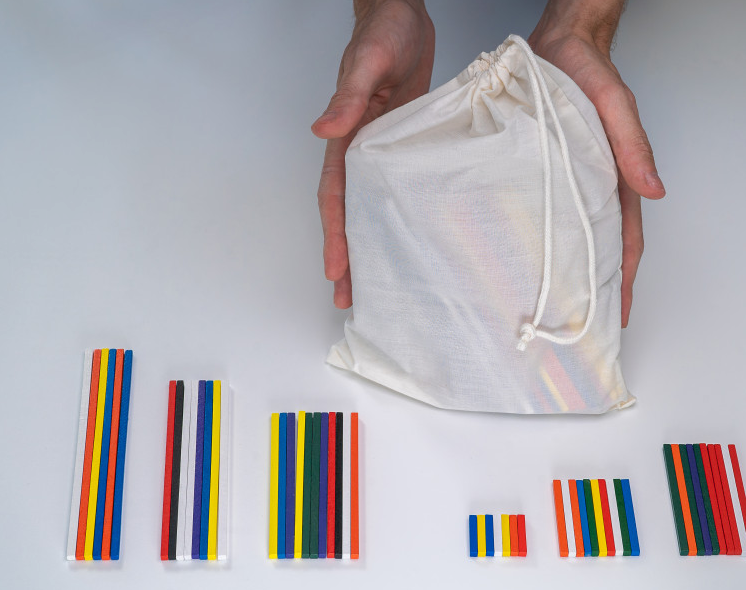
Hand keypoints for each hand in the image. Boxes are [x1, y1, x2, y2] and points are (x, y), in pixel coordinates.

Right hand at [312, 0, 434, 307]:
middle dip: (346, 255)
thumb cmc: (383, 33)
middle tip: (349, 297)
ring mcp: (380, 154)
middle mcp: (359, 152)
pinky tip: (404, 239)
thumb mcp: (366, 61)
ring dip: (369, 245)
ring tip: (374, 283)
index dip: (334, 234)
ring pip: (370, 209)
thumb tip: (323, 129)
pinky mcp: (403, 148)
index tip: (335, 270)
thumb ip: (347, 96)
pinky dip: (395, 219)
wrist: (402, 17)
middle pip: (348, 213)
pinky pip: (395, 191)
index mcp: (346, 138)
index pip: (335, 196)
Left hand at [528, 0, 665, 327]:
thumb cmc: (587, 74)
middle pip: (598, 247)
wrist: (555, 48)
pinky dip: (541, 238)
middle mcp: (592, 186)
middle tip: (579, 323)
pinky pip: (544, 211)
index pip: (624, 241)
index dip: (623, 281)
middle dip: (594, 287)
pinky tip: (527, 256)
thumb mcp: (615, 107)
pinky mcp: (541, 171)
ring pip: (571, 234)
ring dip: (567, 268)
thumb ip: (631, 146)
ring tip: (552, 303)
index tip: (618, 314)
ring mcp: (567, 181)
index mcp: (616, 178)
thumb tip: (654, 190)